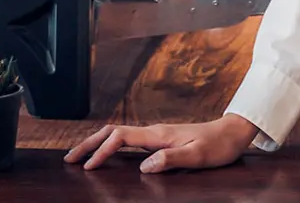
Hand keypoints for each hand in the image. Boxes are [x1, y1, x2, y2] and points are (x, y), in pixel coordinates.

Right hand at [64, 115, 259, 173]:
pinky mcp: (158, 140)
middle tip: (69, 158)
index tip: (88, 168)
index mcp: (158, 135)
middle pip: (111, 132)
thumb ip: (171, 160)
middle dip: (88, 144)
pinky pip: (126, 140)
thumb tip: (143, 166)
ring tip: (80, 156)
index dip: (101, 152)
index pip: (120, 138)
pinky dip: (110, 145)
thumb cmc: (217, 146)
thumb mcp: (197, 156)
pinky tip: (106, 153)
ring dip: (96, 143)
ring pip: (117, 134)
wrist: (231, 133)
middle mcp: (153, 132)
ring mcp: (155, 135)